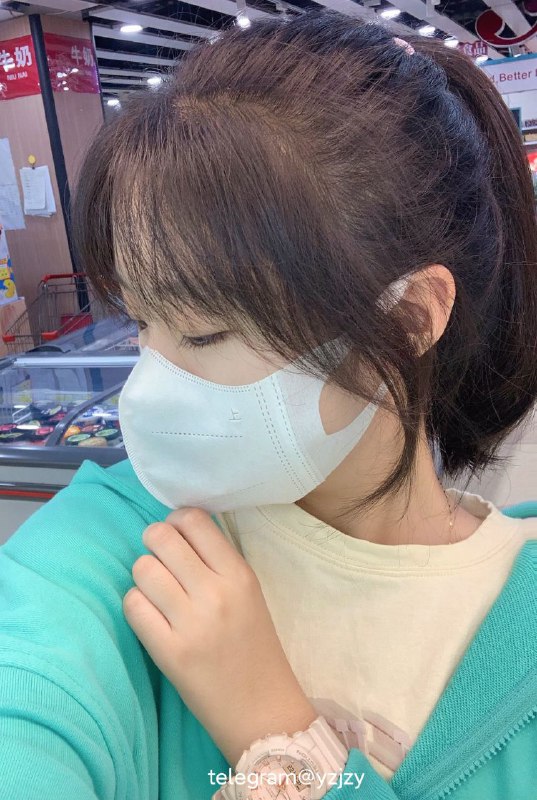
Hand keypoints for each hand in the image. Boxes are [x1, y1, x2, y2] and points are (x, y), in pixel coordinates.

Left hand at [123, 507, 316, 766]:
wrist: (262, 710)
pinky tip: (150, 615)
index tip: (177, 535)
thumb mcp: (248, 593)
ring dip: (144, 575)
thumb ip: (218, 561)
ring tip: (157, 591)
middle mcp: (216, 592)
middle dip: (154, 543)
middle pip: (161, 537)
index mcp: (239, 574)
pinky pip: (133, 606)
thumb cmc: (254, 646)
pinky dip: (136, 605)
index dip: (177, 521)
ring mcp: (191, 623)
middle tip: (161, 560)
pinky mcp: (170, 652)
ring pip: (142, 568)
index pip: (194, 520)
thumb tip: (178, 526)